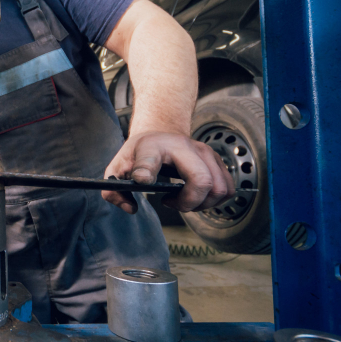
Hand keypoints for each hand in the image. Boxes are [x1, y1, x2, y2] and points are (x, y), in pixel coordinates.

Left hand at [103, 131, 233, 212]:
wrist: (161, 133)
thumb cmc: (141, 152)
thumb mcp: (119, 167)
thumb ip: (114, 190)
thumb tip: (131, 208)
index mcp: (154, 147)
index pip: (150, 159)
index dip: (145, 173)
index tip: (142, 182)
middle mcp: (185, 147)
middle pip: (203, 181)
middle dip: (189, 203)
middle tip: (171, 202)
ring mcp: (205, 153)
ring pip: (219, 189)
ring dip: (202, 204)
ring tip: (183, 200)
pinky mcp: (217, 161)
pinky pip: (227, 188)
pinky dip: (214, 200)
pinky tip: (196, 197)